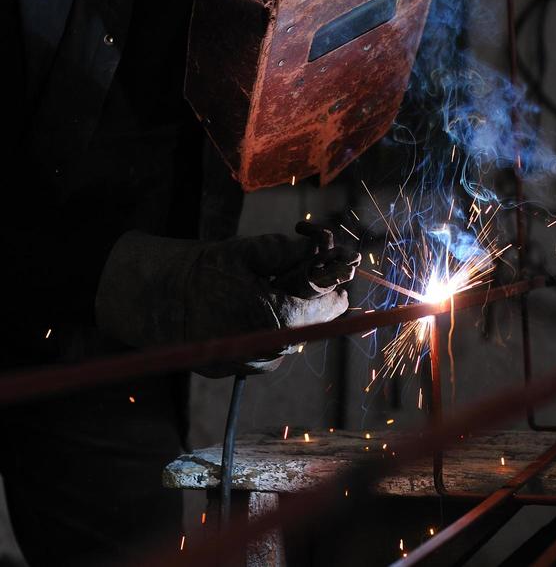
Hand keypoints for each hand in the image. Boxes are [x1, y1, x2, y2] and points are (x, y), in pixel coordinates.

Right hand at [96, 225, 359, 377]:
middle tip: (284, 270)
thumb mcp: (246, 251)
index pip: (332, 308)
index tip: (321, 265)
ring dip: (282, 311)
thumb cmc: (202, 272)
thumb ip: (289, 252)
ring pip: (288, 335)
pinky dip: (261, 326)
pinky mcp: (236, 371)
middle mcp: (271, 349)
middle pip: (311, 321)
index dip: (331, 283)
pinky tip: (240, 307)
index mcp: (280, 319)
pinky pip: (265, 347)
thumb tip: (320, 250)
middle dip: (304, 294)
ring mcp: (252, 364)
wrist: (156, 300)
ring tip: (256, 287)